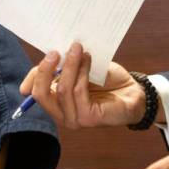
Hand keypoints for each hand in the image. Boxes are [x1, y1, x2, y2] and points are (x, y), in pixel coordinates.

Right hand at [20, 43, 144, 128]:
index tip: (47, 54)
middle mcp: (62, 114)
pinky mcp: (88, 119)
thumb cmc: (106, 81)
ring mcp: (74, 119)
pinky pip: (78, 92)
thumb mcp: (80, 69)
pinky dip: (82, 72)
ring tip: (78, 49)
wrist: (133, 92)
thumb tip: (49, 54)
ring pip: (62, 90)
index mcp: (56, 103)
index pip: (35, 91)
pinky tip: (89, 60)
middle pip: (41, 95)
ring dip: (69, 66)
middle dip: (45, 71)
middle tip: (55, 52)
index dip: (35, 74)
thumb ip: (63, 67)